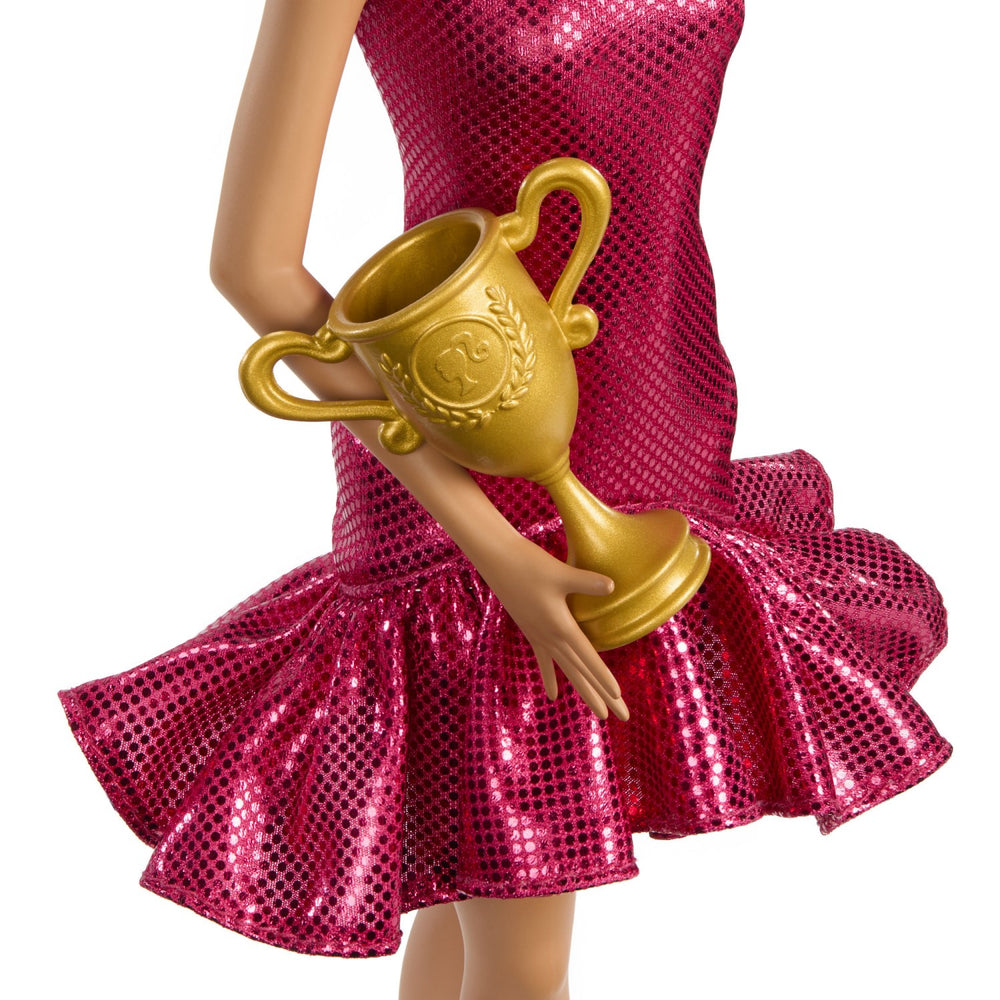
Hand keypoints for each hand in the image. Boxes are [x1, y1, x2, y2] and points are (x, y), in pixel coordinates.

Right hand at [473, 534, 629, 721]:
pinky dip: (551, 677)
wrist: (495, 558)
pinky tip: (554, 696)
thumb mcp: (560, 572)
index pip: (588, 657)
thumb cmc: (528, 562)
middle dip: (602, 695)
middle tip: (623, 717)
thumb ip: (586, 582)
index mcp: (560, 625)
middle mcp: (550, 636)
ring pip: (567, 670)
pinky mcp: (531, 629)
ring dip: (585, 691)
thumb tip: (612, 586)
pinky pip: (544, 660)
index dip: (604, 677)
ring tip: (600, 713)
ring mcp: (539, 635)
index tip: (618, 697)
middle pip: (581, 672)